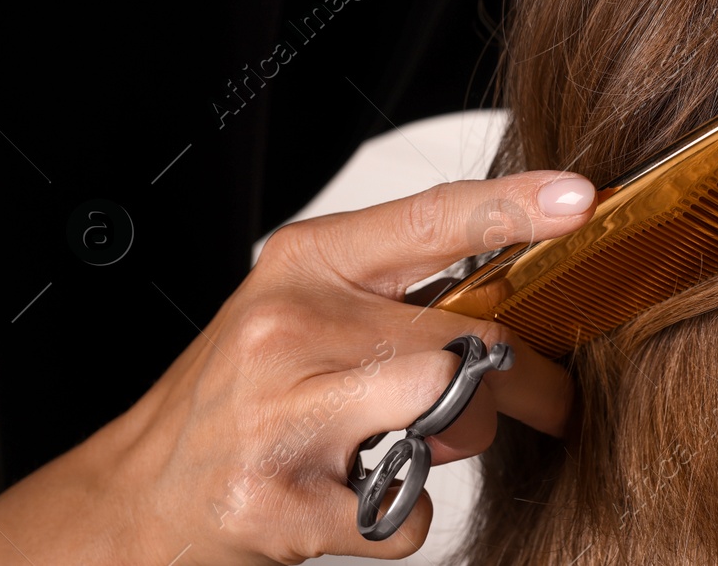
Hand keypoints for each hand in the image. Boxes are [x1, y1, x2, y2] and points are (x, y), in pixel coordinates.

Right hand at [0, 171, 598, 565]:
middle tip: (553, 399)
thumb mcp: (305, 315)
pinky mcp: (282, 502)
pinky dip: (402, 517)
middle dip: (530, 380)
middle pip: (464, 339)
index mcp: (306, 265)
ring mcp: (284, 415)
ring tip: (407, 446)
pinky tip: (353, 499)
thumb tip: (515, 314)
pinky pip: (408, 511)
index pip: (429, 218)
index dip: (513, 205)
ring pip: (448, 415)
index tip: (579, 198)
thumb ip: (396, 303)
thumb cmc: (240, 398)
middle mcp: (290, 327)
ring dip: (458, 444)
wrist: (138, 496)